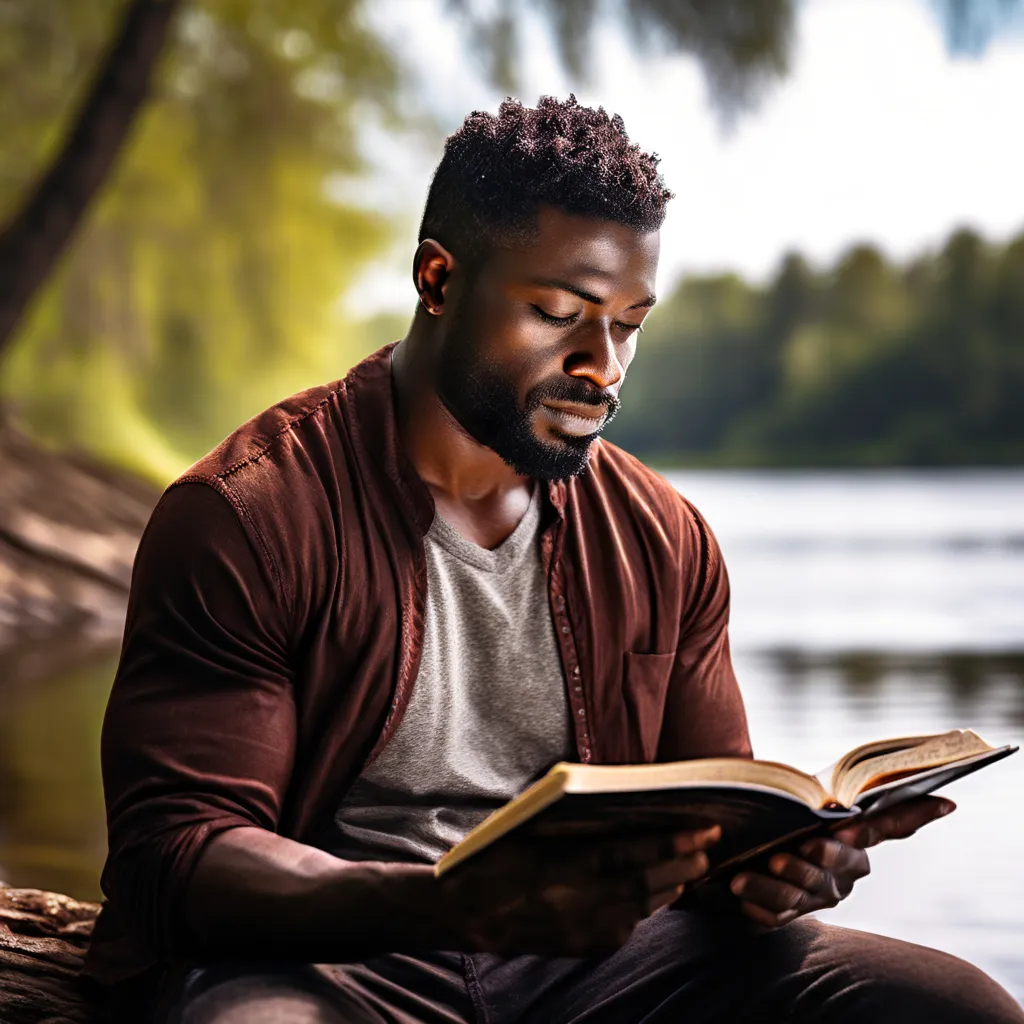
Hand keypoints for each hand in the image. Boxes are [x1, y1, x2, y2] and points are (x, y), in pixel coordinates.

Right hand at [437, 825, 720, 955]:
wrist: (466, 910)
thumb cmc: (496, 856)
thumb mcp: (532, 827)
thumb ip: (575, 819)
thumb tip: (621, 800)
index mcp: (565, 866)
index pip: (632, 853)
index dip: (672, 842)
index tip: (704, 829)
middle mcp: (578, 902)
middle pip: (646, 884)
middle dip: (683, 865)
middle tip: (709, 848)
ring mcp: (582, 930)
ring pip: (641, 909)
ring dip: (670, 887)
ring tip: (692, 868)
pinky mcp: (582, 946)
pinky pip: (625, 928)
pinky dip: (646, 909)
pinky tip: (658, 894)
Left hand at [729, 795, 954, 927]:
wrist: (763, 830)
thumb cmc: (790, 806)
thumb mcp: (805, 791)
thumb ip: (815, 791)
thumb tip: (822, 780)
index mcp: (855, 836)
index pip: (880, 830)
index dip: (866, 833)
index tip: (845, 831)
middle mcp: (844, 871)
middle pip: (825, 875)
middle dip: (799, 869)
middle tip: (776, 860)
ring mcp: (819, 895)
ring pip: (795, 897)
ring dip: (767, 889)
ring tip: (740, 880)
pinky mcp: (793, 911)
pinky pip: (777, 916)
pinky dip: (758, 909)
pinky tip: (741, 901)